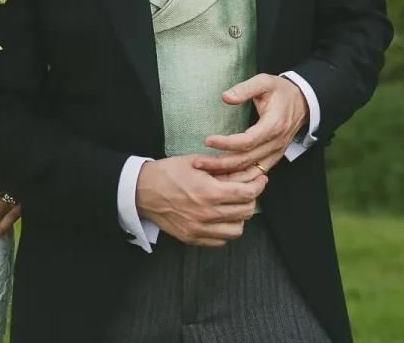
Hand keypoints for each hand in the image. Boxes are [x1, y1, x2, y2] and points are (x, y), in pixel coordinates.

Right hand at [135, 155, 267, 247]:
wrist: (142, 191)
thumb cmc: (169, 173)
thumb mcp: (197, 163)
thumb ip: (224, 169)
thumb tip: (247, 171)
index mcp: (210, 192)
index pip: (247, 193)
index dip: (259, 185)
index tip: (261, 180)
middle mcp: (207, 214)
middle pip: (246, 212)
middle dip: (251, 199)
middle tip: (247, 190)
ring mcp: (200, 229)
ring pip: (237, 230)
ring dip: (240, 217)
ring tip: (234, 206)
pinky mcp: (192, 238)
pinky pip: (221, 241)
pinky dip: (225, 230)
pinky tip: (221, 218)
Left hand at [193, 73, 308, 176]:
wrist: (304, 102)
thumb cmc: (281, 91)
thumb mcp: (264, 82)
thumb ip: (245, 89)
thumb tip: (225, 97)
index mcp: (273, 125)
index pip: (247, 141)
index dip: (226, 143)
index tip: (207, 140)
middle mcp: (275, 143)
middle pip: (245, 160)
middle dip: (220, 164)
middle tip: (198, 163)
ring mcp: (276, 152)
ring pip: (250, 170)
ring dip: (228, 174)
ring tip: (206, 172)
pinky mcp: (274, 157)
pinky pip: (256, 172)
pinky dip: (239, 177)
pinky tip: (223, 177)